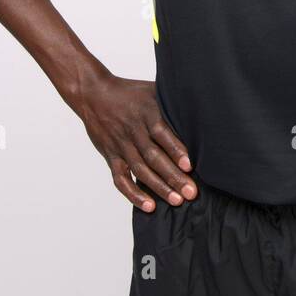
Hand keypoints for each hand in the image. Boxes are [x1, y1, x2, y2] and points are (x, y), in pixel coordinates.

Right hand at [72, 71, 194, 209]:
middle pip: (154, 157)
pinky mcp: (111, 157)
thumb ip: (173, 102)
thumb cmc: (130, 93)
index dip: (176, 150)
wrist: (93, 94)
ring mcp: (121, 146)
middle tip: (190, 192)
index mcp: (147, 113)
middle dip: (173, 176)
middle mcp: (134, 131)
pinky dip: (133, 194)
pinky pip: (121, 179)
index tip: (189, 166)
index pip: (162, 134)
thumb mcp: (153, 90)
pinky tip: (148, 206)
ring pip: (140, 170)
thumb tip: (202, 108)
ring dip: (158, 187)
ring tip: (176, 201)